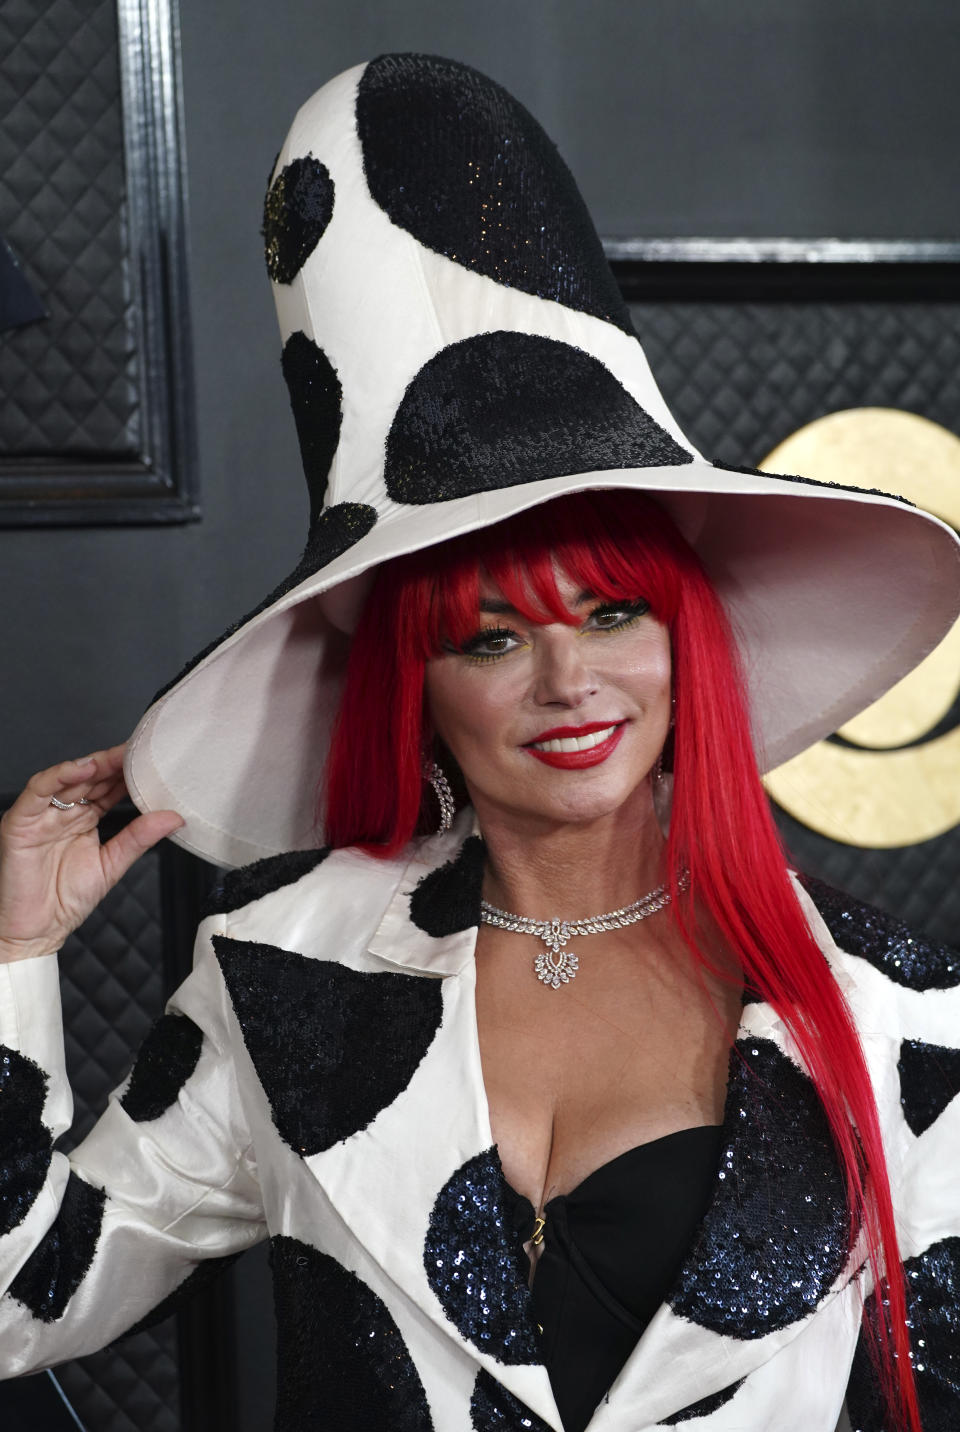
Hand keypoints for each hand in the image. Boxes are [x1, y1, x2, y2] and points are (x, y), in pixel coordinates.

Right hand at [0, 745, 183, 962]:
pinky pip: (38, 790)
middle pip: (91, 778)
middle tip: (141, 751)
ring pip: (67, 778)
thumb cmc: (65, 900)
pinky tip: (82, 768)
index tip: (155, 761)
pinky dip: (59, 775)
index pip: (108, 787)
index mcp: (84, 818)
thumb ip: (139, 838)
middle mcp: (63, 811)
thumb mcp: (112, 864)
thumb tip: (173, 818)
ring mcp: (42, 814)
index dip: (129, 773)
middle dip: (115, 763)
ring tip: (117, 757)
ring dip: (92, 764)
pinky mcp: (21, 820)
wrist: (35, 931)